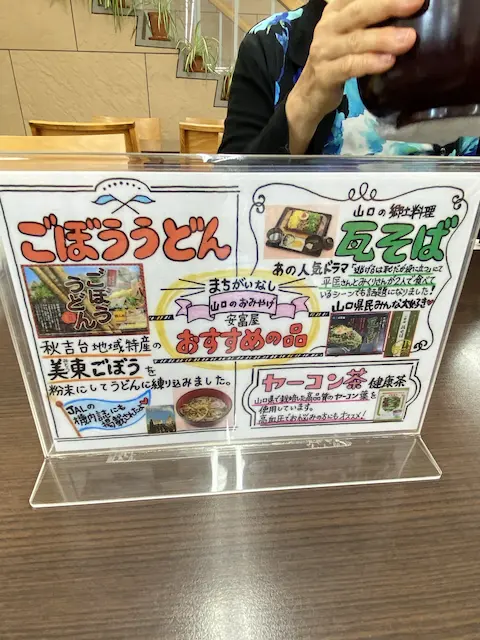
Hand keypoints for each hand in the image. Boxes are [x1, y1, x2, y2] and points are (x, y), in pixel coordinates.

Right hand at [286, 0, 424, 153]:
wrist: (309, 95)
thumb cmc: (337, 60)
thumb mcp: (351, 33)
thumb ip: (371, 20)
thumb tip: (411, 8)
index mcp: (336, 10)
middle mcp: (327, 26)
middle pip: (359, 11)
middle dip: (389, 5)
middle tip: (416, 2)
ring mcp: (324, 50)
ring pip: (355, 40)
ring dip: (383, 38)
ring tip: (409, 39)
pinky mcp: (324, 74)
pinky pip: (349, 66)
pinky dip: (369, 63)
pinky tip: (388, 62)